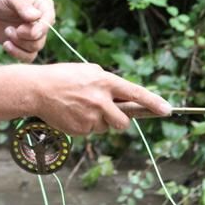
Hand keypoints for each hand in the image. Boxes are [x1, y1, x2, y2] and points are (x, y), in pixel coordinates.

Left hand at [0, 0, 55, 62]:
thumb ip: (22, 5)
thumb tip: (36, 16)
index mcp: (44, 5)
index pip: (49, 20)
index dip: (38, 28)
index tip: (20, 29)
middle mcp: (43, 21)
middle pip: (41, 36)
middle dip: (23, 36)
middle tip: (9, 29)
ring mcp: (37, 34)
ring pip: (35, 47)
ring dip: (18, 43)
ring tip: (7, 31)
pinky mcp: (28, 45)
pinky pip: (29, 57)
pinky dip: (17, 53)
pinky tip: (6, 44)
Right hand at [31, 63, 171, 134]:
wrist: (37, 89)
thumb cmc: (63, 77)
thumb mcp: (88, 72)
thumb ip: (107, 83)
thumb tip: (124, 96)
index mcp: (105, 81)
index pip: (135, 93)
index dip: (153, 103)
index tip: (168, 110)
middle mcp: (101, 100)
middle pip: (123, 121)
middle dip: (119, 120)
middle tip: (107, 112)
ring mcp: (91, 117)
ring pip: (106, 127)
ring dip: (99, 121)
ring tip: (81, 108)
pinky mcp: (81, 129)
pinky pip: (91, 132)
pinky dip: (85, 125)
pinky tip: (72, 114)